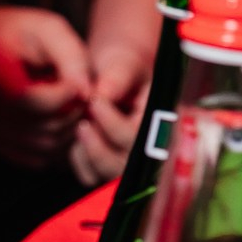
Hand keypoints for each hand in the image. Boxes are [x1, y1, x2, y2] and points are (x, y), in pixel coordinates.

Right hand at [0, 6, 92, 168]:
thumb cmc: (23, 34)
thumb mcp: (49, 29)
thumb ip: (70, 57)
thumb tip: (86, 93)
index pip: (30, 100)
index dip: (63, 95)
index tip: (75, 80)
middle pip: (43, 126)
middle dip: (72, 111)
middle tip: (77, 90)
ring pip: (45, 146)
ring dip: (69, 128)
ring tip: (69, 102)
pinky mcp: (0, 143)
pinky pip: (40, 157)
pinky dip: (57, 142)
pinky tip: (58, 116)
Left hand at [71, 39, 149, 185]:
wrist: (115, 74)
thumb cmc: (122, 68)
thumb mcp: (124, 63)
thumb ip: (117, 77)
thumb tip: (103, 96)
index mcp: (162, 120)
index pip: (140, 136)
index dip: (113, 124)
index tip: (95, 102)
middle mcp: (152, 147)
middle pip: (125, 166)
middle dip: (98, 147)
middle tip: (82, 124)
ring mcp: (132, 162)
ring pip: (106, 174)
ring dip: (87, 153)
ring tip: (81, 127)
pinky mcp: (111, 169)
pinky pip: (91, 177)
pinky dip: (80, 161)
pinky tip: (79, 139)